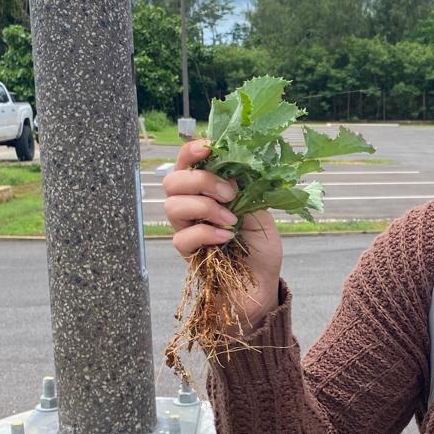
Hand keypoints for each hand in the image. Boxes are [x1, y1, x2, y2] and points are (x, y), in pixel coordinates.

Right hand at [163, 139, 282, 328]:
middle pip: (172, 181)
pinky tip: (225, 239)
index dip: (192, 151)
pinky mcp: (188, 254)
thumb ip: (245, 192)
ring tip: (231, 220)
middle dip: (201, 181)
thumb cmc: (261, 250)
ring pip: (172, 206)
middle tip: (229, 194)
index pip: (188, 163)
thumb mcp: (262, 215)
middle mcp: (192, 206)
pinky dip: (205, 234)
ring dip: (204, 207)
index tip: (208, 146)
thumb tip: (231, 171)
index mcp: (208, 191)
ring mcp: (186, 229)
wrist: (261, 287)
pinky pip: (182, 238)